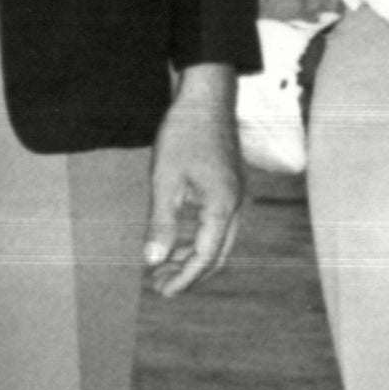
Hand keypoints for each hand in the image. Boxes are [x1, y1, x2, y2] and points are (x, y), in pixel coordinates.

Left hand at [145, 63, 243, 295]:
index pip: (204, 257)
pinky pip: (219, 226)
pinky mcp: (230, 188)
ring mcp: (236, 197)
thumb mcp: (165, 179)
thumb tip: (152, 260)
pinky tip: (178, 241)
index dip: (183, 279)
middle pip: (217, 255)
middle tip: (159, 286)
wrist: (207, 97)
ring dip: (193, 258)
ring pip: (219, 241)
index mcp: (222, 207)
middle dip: (189, 274)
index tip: (162, 292)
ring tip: (163, 267)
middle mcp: (235, 206)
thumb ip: (161, 223)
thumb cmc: (185, 134)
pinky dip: (199, 240)